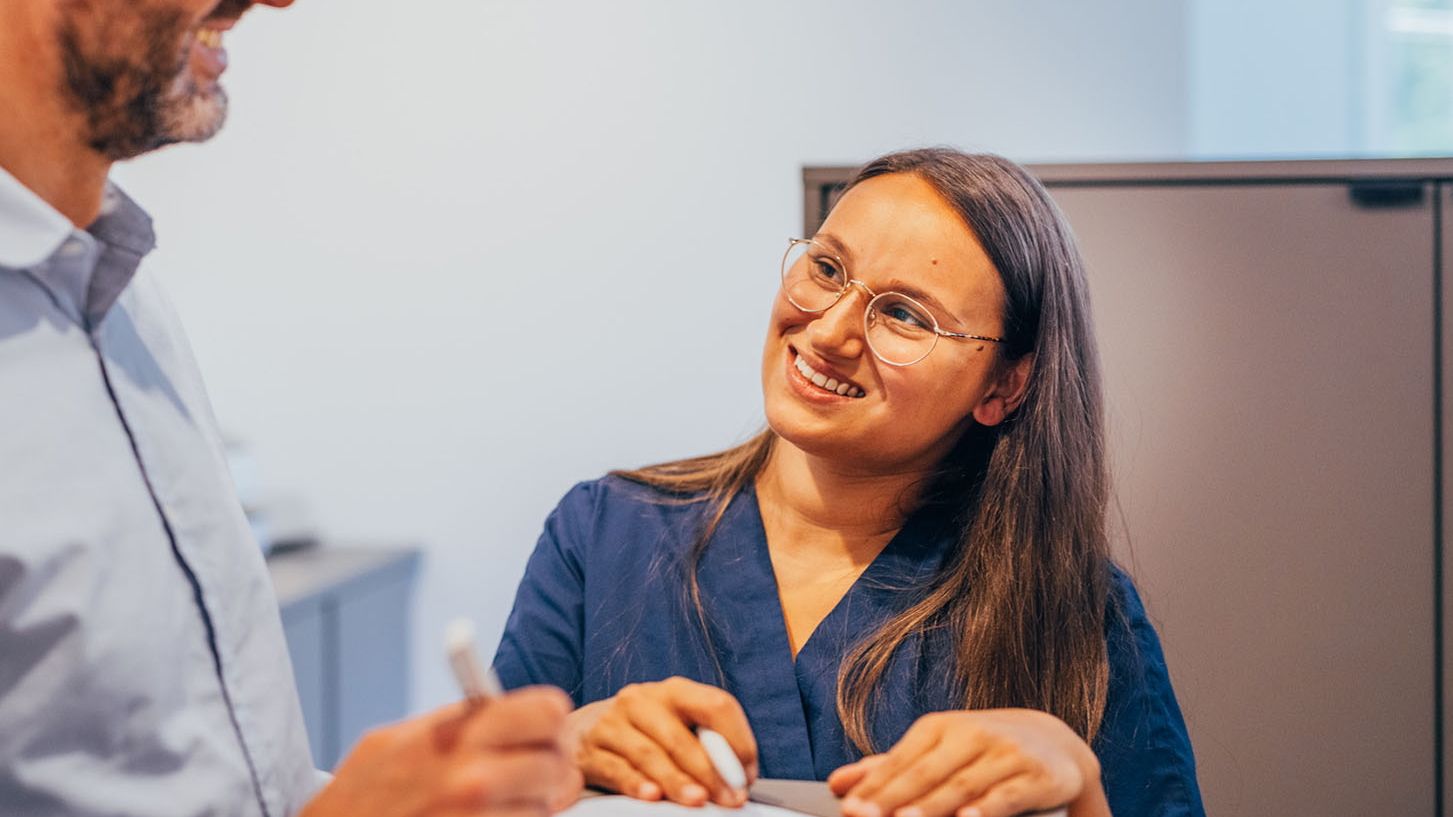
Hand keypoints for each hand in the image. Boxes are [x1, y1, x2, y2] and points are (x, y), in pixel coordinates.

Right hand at [300, 686, 581, 816]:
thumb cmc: (361, 797)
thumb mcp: (398, 740)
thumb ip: (459, 722)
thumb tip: (509, 709)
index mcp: (457, 737)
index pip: (548, 712)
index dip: (547, 723)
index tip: (539, 732)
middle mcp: (474, 779)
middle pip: (559, 764)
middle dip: (548, 770)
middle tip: (528, 775)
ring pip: (546, 807)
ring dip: (529, 807)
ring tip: (494, 805)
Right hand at [566, 676, 757, 807]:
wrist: (583, 730)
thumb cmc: (643, 731)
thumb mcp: (674, 724)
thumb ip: (703, 742)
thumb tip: (738, 775)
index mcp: (673, 690)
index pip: (716, 704)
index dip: (738, 740)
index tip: (746, 773)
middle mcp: (641, 700)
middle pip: (682, 737)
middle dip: (711, 772)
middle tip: (729, 798)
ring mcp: (612, 724)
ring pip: (650, 755)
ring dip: (678, 781)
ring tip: (698, 801)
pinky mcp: (590, 750)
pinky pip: (617, 770)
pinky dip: (637, 784)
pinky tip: (652, 796)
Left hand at [827, 709, 1107, 816]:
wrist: (1054, 741)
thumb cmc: (980, 750)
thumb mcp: (935, 750)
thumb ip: (887, 769)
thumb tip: (836, 784)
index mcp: (938, 727)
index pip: (900, 761)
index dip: (874, 788)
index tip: (849, 809)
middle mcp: (971, 735)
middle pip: (927, 773)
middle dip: (894, 799)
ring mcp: (1005, 753)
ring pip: (963, 785)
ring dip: (933, 807)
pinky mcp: (1037, 775)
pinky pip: (1008, 795)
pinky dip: (988, 808)